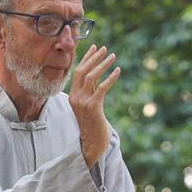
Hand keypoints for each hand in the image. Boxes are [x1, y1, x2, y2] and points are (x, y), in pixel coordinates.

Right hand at [69, 44, 120, 167]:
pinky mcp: (93, 107)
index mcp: (73, 96)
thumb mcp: (87, 106)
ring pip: (92, 77)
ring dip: (103, 64)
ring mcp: (83, 102)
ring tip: (113, 56)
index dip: (86, 58)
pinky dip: (110, 78)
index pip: (78, 72)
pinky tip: (118, 71)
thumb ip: (88, 93)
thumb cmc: (92, 125)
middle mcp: (76, 97)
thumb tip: (96, 77)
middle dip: (94, 57)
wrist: (92, 143)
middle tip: (105, 48)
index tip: (95, 47)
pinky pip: (102, 88)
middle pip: (83, 71)